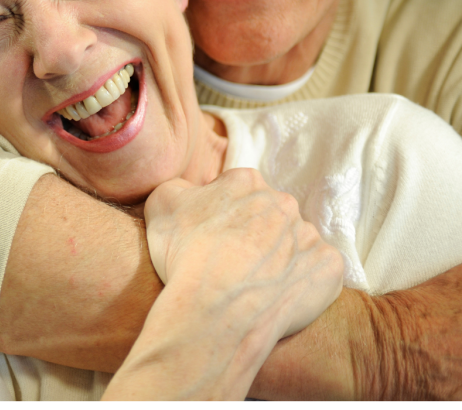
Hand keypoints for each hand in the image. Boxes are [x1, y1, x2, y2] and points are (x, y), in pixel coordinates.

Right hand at [103, 169, 343, 399]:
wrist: (215, 309)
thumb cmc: (185, 255)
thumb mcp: (161, 203)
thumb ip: (181, 188)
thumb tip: (193, 192)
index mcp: (246, 182)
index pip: (236, 191)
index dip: (221, 215)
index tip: (212, 238)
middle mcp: (283, 202)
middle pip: (269, 215)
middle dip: (254, 234)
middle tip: (232, 262)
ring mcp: (309, 236)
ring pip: (294, 244)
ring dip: (279, 258)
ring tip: (254, 285)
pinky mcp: (329, 268)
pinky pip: (318, 272)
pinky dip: (302, 282)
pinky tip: (277, 296)